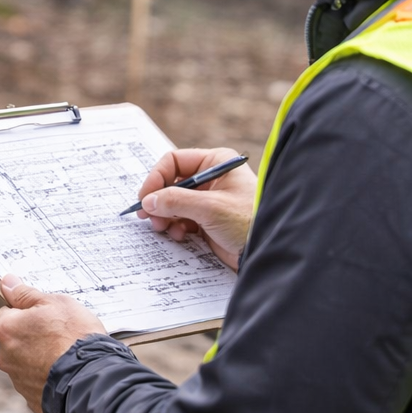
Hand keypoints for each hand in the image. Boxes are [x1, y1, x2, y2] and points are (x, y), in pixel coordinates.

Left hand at [0, 274, 104, 412]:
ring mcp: (18, 381)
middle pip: (15, 339)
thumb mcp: (55, 303)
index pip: (7, 313)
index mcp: (6, 329)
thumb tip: (6, 282)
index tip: (46, 316)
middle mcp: (5, 357)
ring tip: (66, 355)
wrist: (92, 379)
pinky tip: (66, 373)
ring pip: (26, 362)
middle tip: (59, 334)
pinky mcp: (32, 400)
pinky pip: (38, 383)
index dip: (27, 312)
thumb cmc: (74, 336)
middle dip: (32, 336)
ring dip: (40, 358)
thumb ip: (26, 294)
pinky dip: (48, 378)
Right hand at [136, 147, 256, 270]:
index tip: (145, 197)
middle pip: (171, 183)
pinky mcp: (206, 220)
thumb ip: (176, 201)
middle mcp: (210, 178)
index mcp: (215, 163)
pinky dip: (175, 227)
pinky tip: (179, 235)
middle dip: (159, 200)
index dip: (156, 177)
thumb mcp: (210, 207)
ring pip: (173, 203)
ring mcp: (208, 200)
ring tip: (162, 228)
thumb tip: (148, 201)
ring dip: (164, 215)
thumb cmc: (248, 221)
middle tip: (148, 217)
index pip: (174, 161)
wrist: (266, 251)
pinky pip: (181, 219)